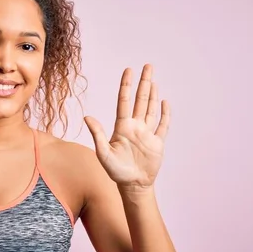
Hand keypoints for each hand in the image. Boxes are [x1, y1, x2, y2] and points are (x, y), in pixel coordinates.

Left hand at [84, 64, 169, 188]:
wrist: (133, 185)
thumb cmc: (116, 171)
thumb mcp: (103, 153)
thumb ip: (97, 134)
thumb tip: (87, 117)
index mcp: (122, 127)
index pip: (125, 101)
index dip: (126, 85)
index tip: (129, 70)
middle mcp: (135, 127)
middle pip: (140, 100)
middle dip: (144, 83)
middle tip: (147, 66)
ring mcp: (147, 134)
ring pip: (151, 109)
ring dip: (153, 95)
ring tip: (153, 80)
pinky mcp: (157, 143)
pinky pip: (162, 125)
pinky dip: (165, 114)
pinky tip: (165, 102)